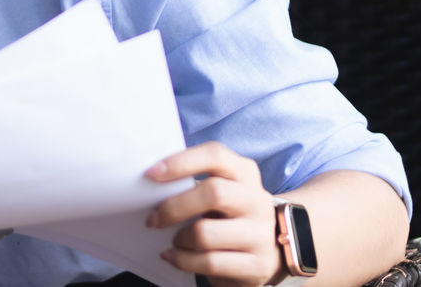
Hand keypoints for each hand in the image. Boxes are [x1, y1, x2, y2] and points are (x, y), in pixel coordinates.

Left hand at [145, 141, 283, 286]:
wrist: (270, 249)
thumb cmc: (229, 213)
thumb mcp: (219, 190)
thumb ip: (193, 182)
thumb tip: (149, 184)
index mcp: (244, 173)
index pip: (215, 155)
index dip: (181, 162)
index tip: (150, 174)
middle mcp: (257, 200)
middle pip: (214, 193)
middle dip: (173, 207)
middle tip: (153, 219)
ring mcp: (261, 234)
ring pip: (206, 233)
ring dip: (180, 238)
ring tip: (174, 240)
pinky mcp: (257, 265)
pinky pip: (209, 262)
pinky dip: (183, 260)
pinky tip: (175, 256)